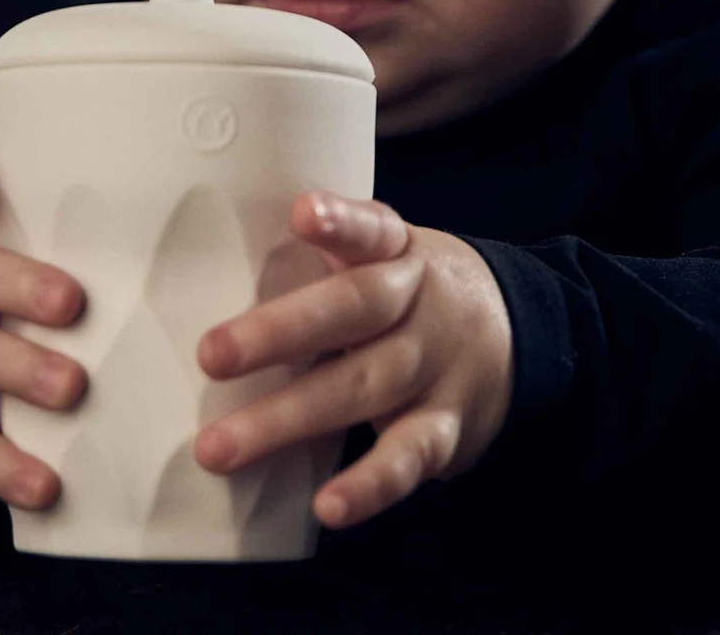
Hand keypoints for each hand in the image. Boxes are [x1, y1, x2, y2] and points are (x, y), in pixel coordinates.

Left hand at [193, 193, 512, 529]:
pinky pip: (407, 457)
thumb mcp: (381, 256)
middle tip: (210, 355)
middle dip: (280, 333)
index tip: (303, 212)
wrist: (515, 331)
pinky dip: (370, 485)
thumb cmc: (409, 290)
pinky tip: (330, 506)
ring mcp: (433, 368)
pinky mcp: (447, 428)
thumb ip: (317, 263)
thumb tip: (204, 279)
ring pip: (361, 389)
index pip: (370, 229)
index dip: (339, 222)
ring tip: (221, 448)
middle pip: (353, 311)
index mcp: (395, 251)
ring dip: (287, 420)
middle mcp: (417, 304)